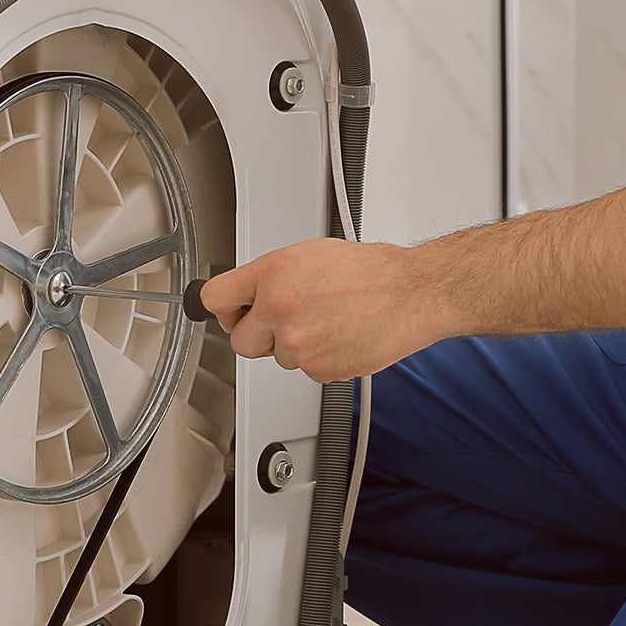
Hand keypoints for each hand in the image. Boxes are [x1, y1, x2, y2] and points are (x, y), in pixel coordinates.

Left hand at [201, 240, 451, 382]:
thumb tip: (253, 294)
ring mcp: (297, 343)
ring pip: (279, 357)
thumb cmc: (371, 271)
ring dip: (297, 346)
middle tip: (285, 324)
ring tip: (329, 322)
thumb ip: (274, 276)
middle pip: (240, 342)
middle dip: (260, 336)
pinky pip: (306, 370)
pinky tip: (341, 336)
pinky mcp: (318, 369)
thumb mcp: (311, 255)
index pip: (215, 298)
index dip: (226, 309)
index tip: (235, 312)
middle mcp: (279, 308)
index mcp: (273, 274)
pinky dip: (321, 359)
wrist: (410, 294)